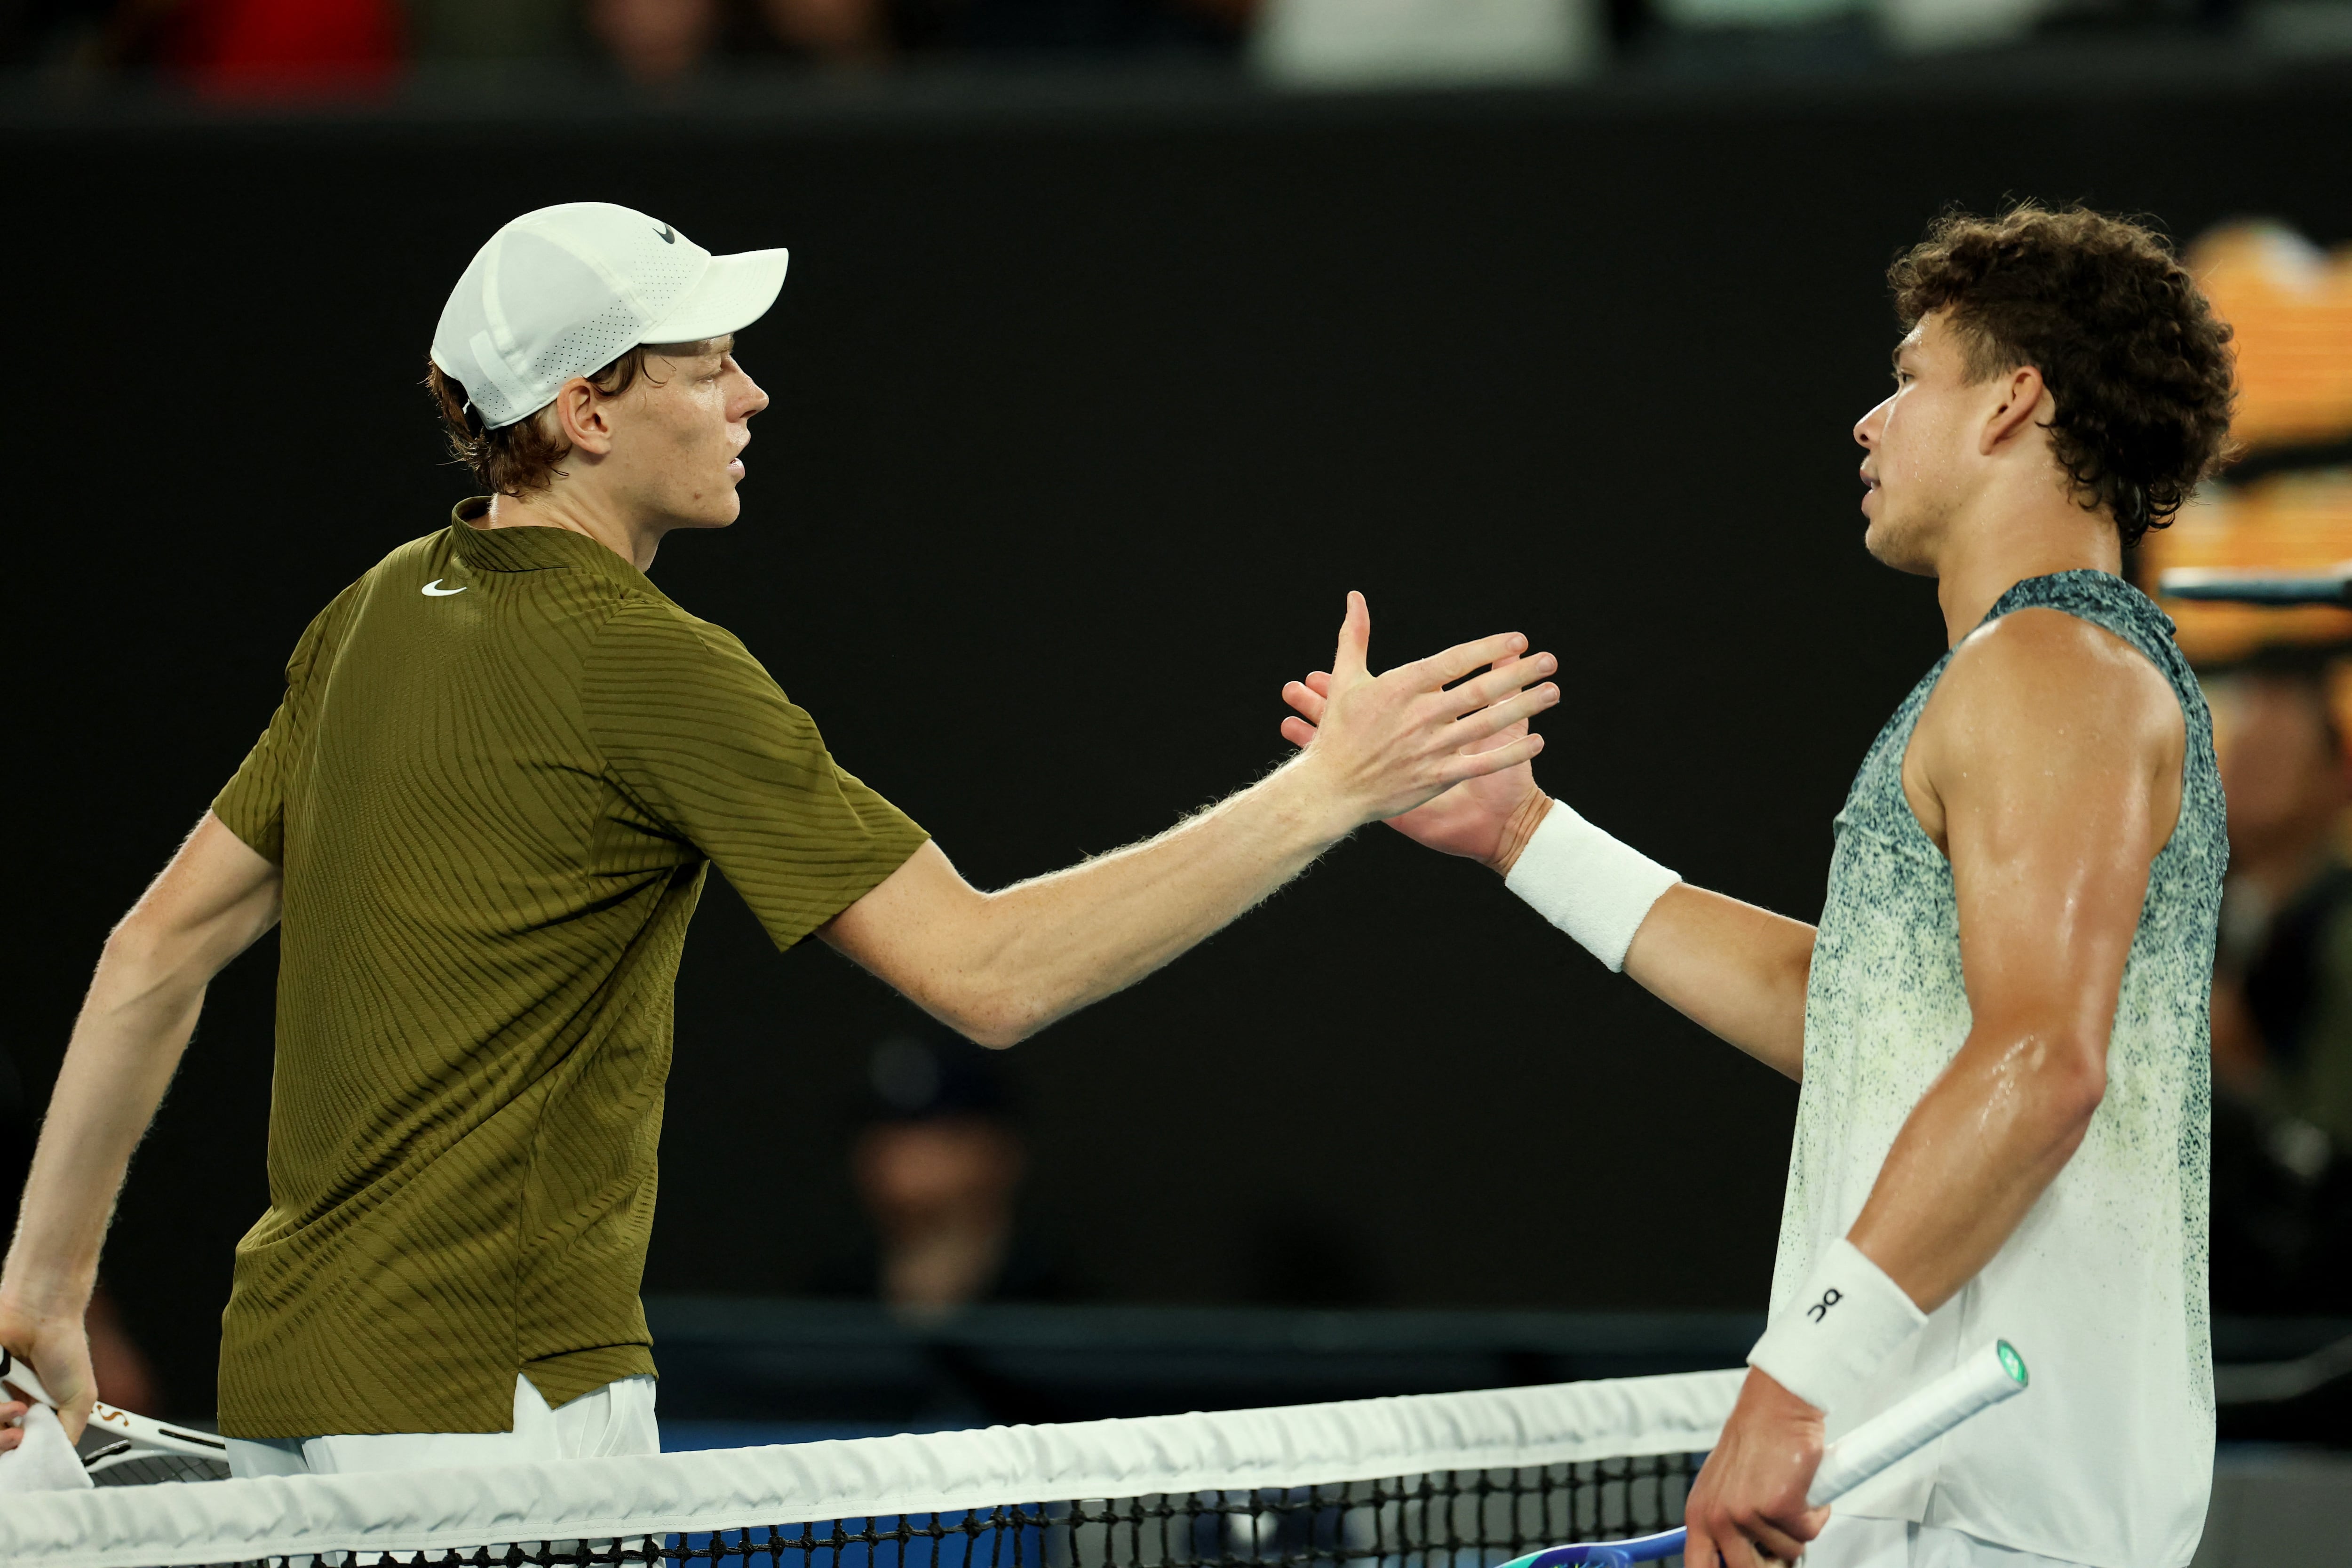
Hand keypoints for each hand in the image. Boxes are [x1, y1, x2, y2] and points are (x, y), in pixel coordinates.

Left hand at [0, 1287, 97, 1445]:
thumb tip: (54, 1460)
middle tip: (18, 1437)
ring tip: (18, 1409)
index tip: (23, 1458)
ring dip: (0, 1424)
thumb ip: (67, 1433)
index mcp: (30, 1411)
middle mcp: (6, 1404)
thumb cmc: (65, 1349)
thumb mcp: (80, 1400)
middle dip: (5, 1445)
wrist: (41, 1317)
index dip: (17, 1456)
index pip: (15, 1444)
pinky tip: (10, 1399)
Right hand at [1282, 593, 1556, 833]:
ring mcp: (1430, 748)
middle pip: (1479, 690)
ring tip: (1552, 691)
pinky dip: (1510, 752)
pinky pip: (1481, 763)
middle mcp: (1420, 715)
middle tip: (1549, 661)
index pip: (1454, 661)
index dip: (1488, 649)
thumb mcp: (1345, 680)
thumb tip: (1355, 597)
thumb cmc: (1339, 732)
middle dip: (1519, 674)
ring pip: (1487, 723)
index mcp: (1401, 687)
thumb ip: (1355, 636)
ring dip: (1524, 706)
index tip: (1518, 640)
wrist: (1332, 788)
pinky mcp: (1436, 777)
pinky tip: (1537, 740)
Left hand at [1684, 1369, 1830, 1565]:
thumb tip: (1742, 1561)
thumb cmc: (1754, 1445)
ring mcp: (1748, 1514)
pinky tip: (1805, 1489)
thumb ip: (1725, 1525)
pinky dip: (1816, 1515)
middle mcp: (1718, 1518)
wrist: (1775, 1408)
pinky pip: (1809, 1533)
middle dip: (1775, 1562)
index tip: (1749, 1566)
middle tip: (1784, 1538)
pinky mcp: (1781, 1506)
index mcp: (1699, 1515)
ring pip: (1788, 1553)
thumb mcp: (1723, 1488)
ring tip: (1790, 1495)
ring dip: (1797, 1530)